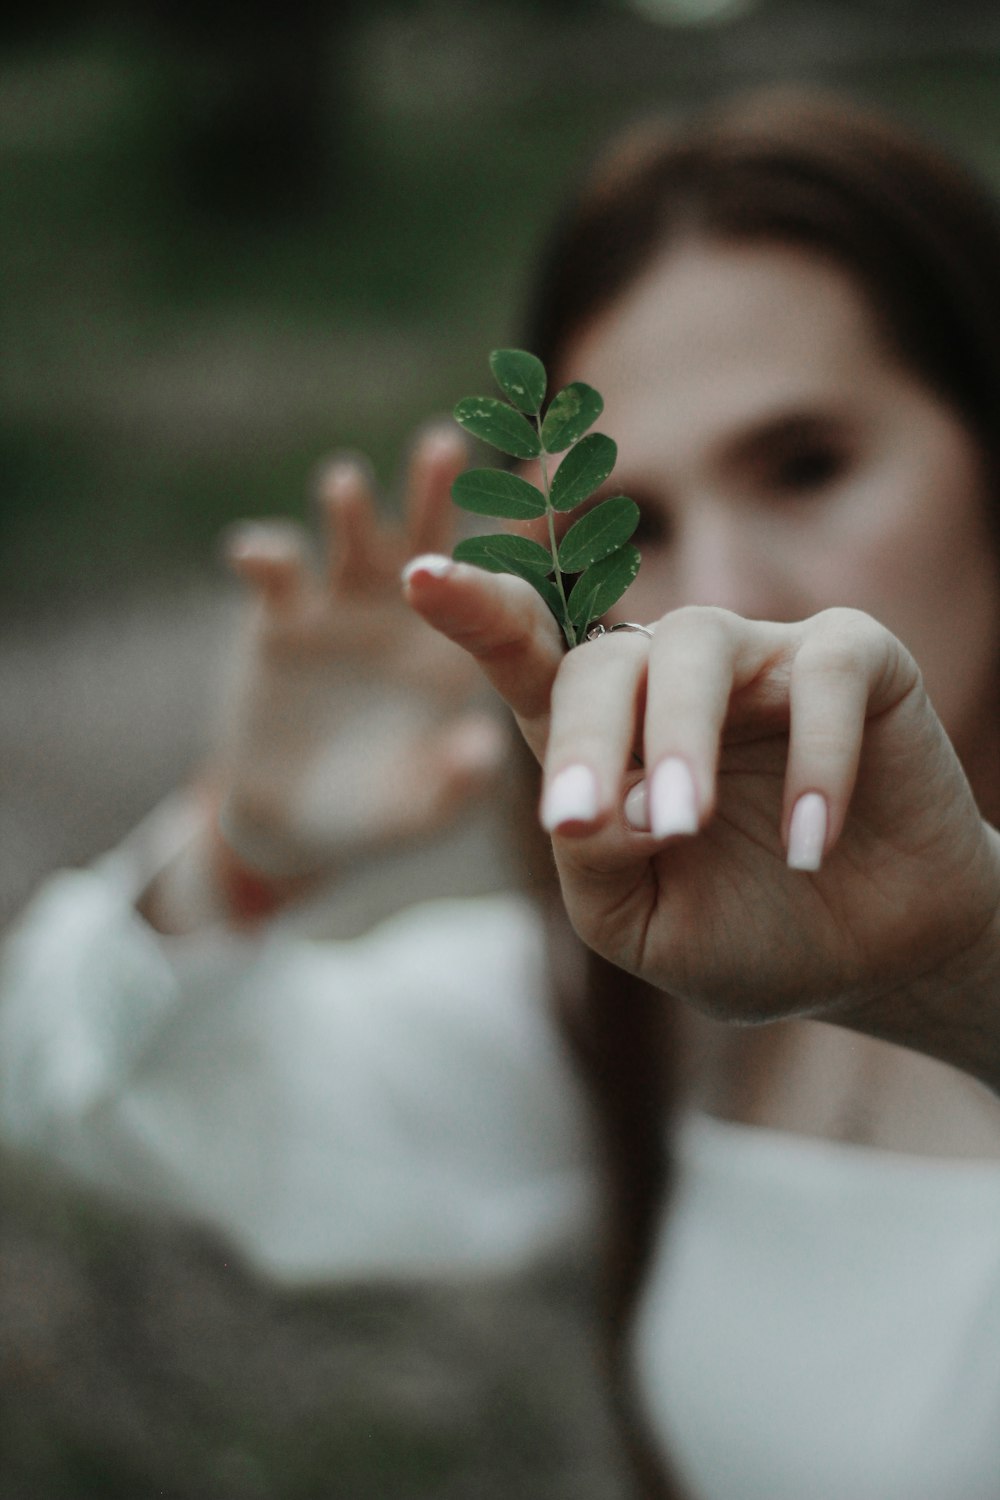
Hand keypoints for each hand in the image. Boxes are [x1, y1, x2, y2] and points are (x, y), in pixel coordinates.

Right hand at [209, 427, 506, 881]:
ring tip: (346, 486)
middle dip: (434, 487)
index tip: (543, 499)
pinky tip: (256, 557)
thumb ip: (453, 783)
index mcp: (461, 648)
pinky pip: (275, 575)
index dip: (521, 542)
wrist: (297, 824)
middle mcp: (409, 611)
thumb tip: (481, 751)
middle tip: (444, 447)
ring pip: (352, 538)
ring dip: (350, 507)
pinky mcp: (280, 621)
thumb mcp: (420, 808)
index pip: (498, 587)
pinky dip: (265, 555)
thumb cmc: (379, 811)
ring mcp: (343, 608)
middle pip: (428, 532)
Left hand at [404, 559, 999, 1083]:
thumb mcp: (639, 926)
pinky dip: (815, 757)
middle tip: (585, 825)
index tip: (419, 577)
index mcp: (604, 735)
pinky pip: (822, 674)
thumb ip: (595, 865)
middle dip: (586, 740)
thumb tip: (604, 802)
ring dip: (680, 739)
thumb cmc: (745, 933)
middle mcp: (671, 679)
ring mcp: (760, 658)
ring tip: (682, 827)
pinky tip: (811, 842)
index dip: (476, 612)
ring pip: (695, 646)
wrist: (876, 959)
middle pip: (600, 664)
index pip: (527, 661)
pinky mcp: (854, 657)